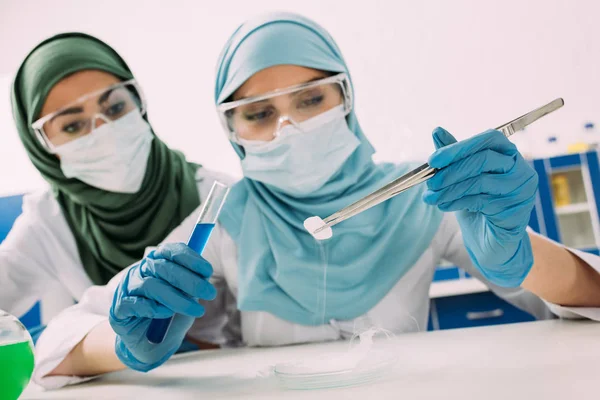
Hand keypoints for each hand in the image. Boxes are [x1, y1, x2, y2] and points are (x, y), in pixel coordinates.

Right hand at [109, 243, 215, 371]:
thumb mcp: (187, 296)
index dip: (190, 258)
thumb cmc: (171, 314)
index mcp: (155, 262)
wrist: (152, 344)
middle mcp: (139, 271)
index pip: (170, 251)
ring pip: (151, 285)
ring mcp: (126, 289)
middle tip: (210, 293)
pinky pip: (134, 304)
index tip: (208, 271)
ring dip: (177, 298)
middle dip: (189, 280)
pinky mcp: (119, 310)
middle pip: (162, 267)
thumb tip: (204, 275)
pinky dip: (154, 308)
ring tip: (196, 309)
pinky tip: (167, 314)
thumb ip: (192, 283)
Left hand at [423, 127, 537, 286]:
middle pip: (484, 159)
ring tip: (431, 197)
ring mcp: (521, 190)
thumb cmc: (478, 204)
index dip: (459, 146)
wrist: (491, 240)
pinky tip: (443, 206)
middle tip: (430, 181)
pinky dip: (456, 202)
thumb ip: (453, 155)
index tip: (434, 159)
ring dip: (449, 189)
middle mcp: (520, 169)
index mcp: (508, 154)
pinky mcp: (515, 211)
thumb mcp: (463, 177)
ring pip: (480, 182)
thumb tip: (437, 131)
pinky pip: (480, 201)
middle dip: (451, 170)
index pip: (489, 138)